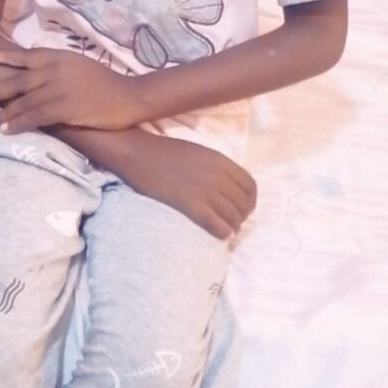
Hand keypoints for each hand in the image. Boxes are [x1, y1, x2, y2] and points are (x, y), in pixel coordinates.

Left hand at [0, 47, 141, 132]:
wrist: (128, 96)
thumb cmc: (105, 82)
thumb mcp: (80, 64)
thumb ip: (58, 64)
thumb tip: (37, 62)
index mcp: (60, 57)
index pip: (26, 56)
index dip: (5, 56)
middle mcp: (56, 70)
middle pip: (18, 81)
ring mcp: (60, 89)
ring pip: (24, 102)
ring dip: (4, 112)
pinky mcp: (65, 108)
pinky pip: (36, 116)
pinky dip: (19, 123)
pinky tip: (7, 129)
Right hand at [121, 134, 256, 239]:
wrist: (137, 152)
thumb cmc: (165, 152)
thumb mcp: (199, 153)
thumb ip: (216, 167)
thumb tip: (229, 188)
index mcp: (220, 160)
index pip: (250, 187)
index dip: (249, 202)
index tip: (241, 209)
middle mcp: (216, 175)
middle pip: (243, 205)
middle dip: (241, 217)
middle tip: (231, 223)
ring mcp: (203, 189)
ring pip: (232, 217)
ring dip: (232, 227)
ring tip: (225, 230)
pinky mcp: (188, 203)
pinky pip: (215, 224)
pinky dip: (222, 232)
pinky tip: (220, 235)